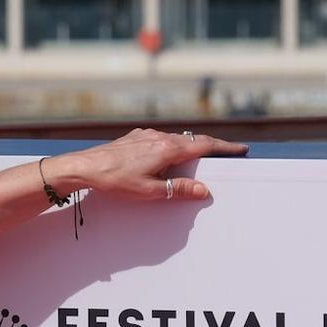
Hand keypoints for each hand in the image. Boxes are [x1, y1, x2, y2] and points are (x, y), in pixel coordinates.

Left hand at [44, 127, 247, 201]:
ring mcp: (145, 135)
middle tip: (227, 154)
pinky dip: (173, 147)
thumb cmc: (115, 180)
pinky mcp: (135, 138)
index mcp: (167, 149)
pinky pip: (161, 140)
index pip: (204, 145)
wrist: (85, 167)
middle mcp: (158, 137)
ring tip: (202, 158)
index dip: (224, 148)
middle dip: (211, 147)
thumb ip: (178, 190)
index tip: (241, 149)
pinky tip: (170, 157)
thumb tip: (204, 191)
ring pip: (176, 139)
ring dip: (191, 147)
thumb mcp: (150, 191)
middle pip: (193, 140)